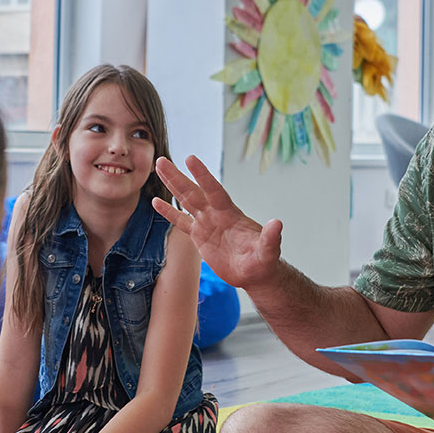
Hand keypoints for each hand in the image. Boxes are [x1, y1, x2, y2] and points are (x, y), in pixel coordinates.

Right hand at [151, 156, 281, 289]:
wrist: (255, 273)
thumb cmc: (264, 262)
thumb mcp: (268, 252)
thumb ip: (270, 238)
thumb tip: (278, 223)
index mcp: (230, 214)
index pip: (214, 191)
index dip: (202, 176)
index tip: (190, 159)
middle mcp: (216, 214)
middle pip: (194, 192)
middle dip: (178, 176)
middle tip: (161, 159)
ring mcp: (207, 224)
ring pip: (186, 201)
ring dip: (172, 185)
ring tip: (159, 167)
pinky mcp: (199, 237)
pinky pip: (181, 222)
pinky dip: (169, 212)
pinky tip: (156, 202)